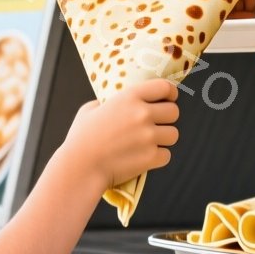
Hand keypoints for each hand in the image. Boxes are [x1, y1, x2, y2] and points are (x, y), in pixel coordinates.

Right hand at [63, 79, 179, 188]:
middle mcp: (142, 114)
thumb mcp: (90, 109)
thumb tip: (115, 102)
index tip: (169, 97)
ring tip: (149, 143)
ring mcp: (148, 136)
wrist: (80, 167)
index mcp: (129, 97)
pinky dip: (157, 158)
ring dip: (164, 139)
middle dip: (167, 118)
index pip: (164, 87)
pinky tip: (144, 157)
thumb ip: (107, 103)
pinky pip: (166, 155)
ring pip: (173, 134)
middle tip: (156, 124)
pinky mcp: (151, 157)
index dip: (170, 92)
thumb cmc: (81, 139)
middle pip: (174, 112)